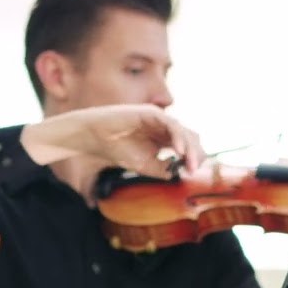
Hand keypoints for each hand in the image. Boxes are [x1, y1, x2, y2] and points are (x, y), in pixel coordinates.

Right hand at [22, 104, 205, 177]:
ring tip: (189, 163)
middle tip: (194, 169)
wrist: (91, 137)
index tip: (191, 173)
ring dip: (189, 148)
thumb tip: (178, 174)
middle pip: (189, 138)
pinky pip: (171, 124)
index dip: (192, 159)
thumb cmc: (113, 149)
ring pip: (183, 131)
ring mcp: (158, 118)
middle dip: (195, 154)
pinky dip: (177, 137)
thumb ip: (160, 168)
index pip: (185, 147)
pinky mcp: (151, 113)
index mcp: (161, 139)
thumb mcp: (141, 164)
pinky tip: (178, 150)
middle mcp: (163, 127)